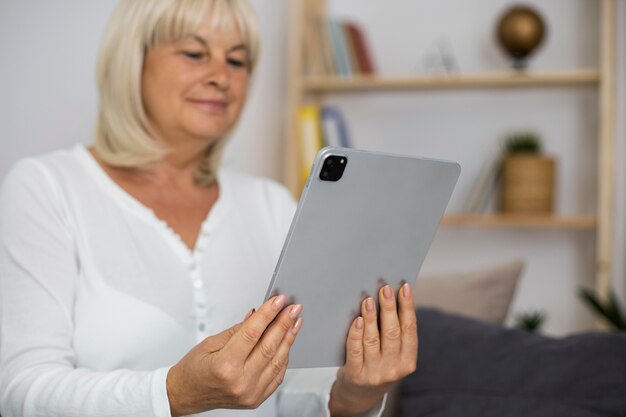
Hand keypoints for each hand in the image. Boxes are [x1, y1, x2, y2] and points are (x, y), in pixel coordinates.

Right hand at [166, 295, 302, 415]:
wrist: (185, 395)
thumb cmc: (193, 369)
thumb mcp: (211, 343)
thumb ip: (238, 330)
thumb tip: (258, 314)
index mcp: (225, 366)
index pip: (252, 333)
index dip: (268, 314)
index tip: (278, 300)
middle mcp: (240, 382)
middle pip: (269, 346)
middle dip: (284, 323)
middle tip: (293, 308)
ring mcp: (250, 393)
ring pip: (278, 360)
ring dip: (289, 338)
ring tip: (295, 321)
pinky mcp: (256, 399)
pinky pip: (277, 375)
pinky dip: (284, 357)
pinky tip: (287, 342)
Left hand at [329, 283, 417, 416]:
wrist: (359, 394)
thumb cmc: (377, 365)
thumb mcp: (393, 355)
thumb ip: (394, 333)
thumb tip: (390, 298)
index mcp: (408, 361)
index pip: (410, 329)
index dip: (408, 306)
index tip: (404, 287)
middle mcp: (394, 369)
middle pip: (392, 332)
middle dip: (389, 307)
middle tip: (384, 288)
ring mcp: (375, 373)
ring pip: (373, 339)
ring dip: (371, 317)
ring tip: (368, 299)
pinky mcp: (356, 375)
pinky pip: (356, 351)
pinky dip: (356, 333)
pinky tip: (357, 320)